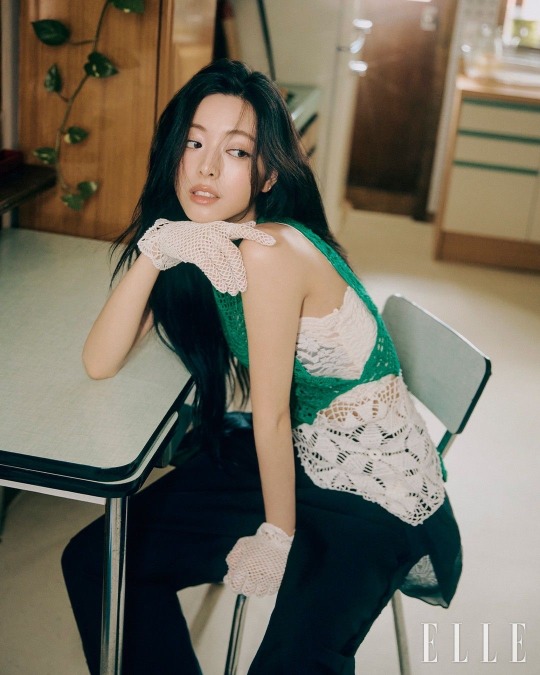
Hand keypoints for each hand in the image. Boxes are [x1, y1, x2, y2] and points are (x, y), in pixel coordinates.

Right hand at [137, 218, 275, 294]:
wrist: (168, 237)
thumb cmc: (196, 236)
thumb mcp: (214, 230)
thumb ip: (232, 231)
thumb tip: (253, 226)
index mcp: (221, 227)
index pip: (243, 230)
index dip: (258, 235)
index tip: (272, 242)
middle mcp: (214, 232)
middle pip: (232, 253)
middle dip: (240, 272)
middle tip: (245, 287)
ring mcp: (203, 241)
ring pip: (221, 263)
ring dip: (228, 279)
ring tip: (234, 291)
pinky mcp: (193, 251)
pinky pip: (208, 267)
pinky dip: (216, 278)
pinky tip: (222, 288)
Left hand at [224, 522, 293, 596]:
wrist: (276, 538)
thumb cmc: (257, 542)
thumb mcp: (241, 546)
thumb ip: (232, 560)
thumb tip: (228, 577)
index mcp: (244, 567)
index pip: (236, 586)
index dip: (235, 585)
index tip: (238, 582)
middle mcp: (255, 574)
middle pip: (247, 591)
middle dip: (246, 586)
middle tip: (248, 580)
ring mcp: (267, 578)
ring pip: (259, 593)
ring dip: (257, 588)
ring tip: (258, 580)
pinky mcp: (277, 579)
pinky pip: (271, 591)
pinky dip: (268, 588)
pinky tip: (266, 580)